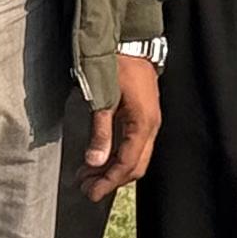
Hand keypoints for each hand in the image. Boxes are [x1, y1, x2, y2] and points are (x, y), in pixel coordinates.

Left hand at [86, 52, 162, 202]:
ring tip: (86, 177)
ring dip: (111, 170)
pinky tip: (97, 160)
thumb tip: (94, 162)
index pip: (128, 163)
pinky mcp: (142, 118)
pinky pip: (131, 146)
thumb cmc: (119, 67)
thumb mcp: (105, 98)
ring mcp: (148, 123)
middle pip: (135, 166)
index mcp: (144, 123)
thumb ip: (100, 131)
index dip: (109, 181)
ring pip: (134, 158)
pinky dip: (115, 157)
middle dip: (111, 180)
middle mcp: (150, 126)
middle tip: (86, 189)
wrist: (132, 44)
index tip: (90, 193)